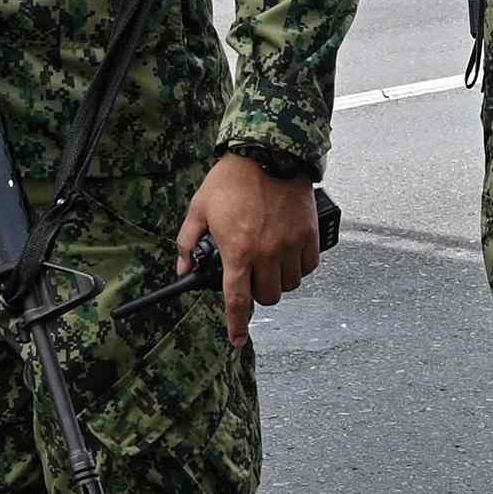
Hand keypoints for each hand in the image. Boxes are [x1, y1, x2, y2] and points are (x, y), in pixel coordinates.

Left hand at [178, 153, 322, 346]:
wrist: (268, 152)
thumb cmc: (231, 180)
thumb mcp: (199, 209)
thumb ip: (188, 243)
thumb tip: (183, 269)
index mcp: (238, 251)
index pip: (237, 300)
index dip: (236, 326)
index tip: (236, 340)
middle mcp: (267, 254)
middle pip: (268, 296)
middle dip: (258, 293)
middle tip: (251, 276)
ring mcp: (291, 245)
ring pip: (290, 284)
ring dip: (279, 280)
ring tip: (270, 263)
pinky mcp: (308, 235)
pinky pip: (308, 266)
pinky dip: (299, 267)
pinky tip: (288, 255)